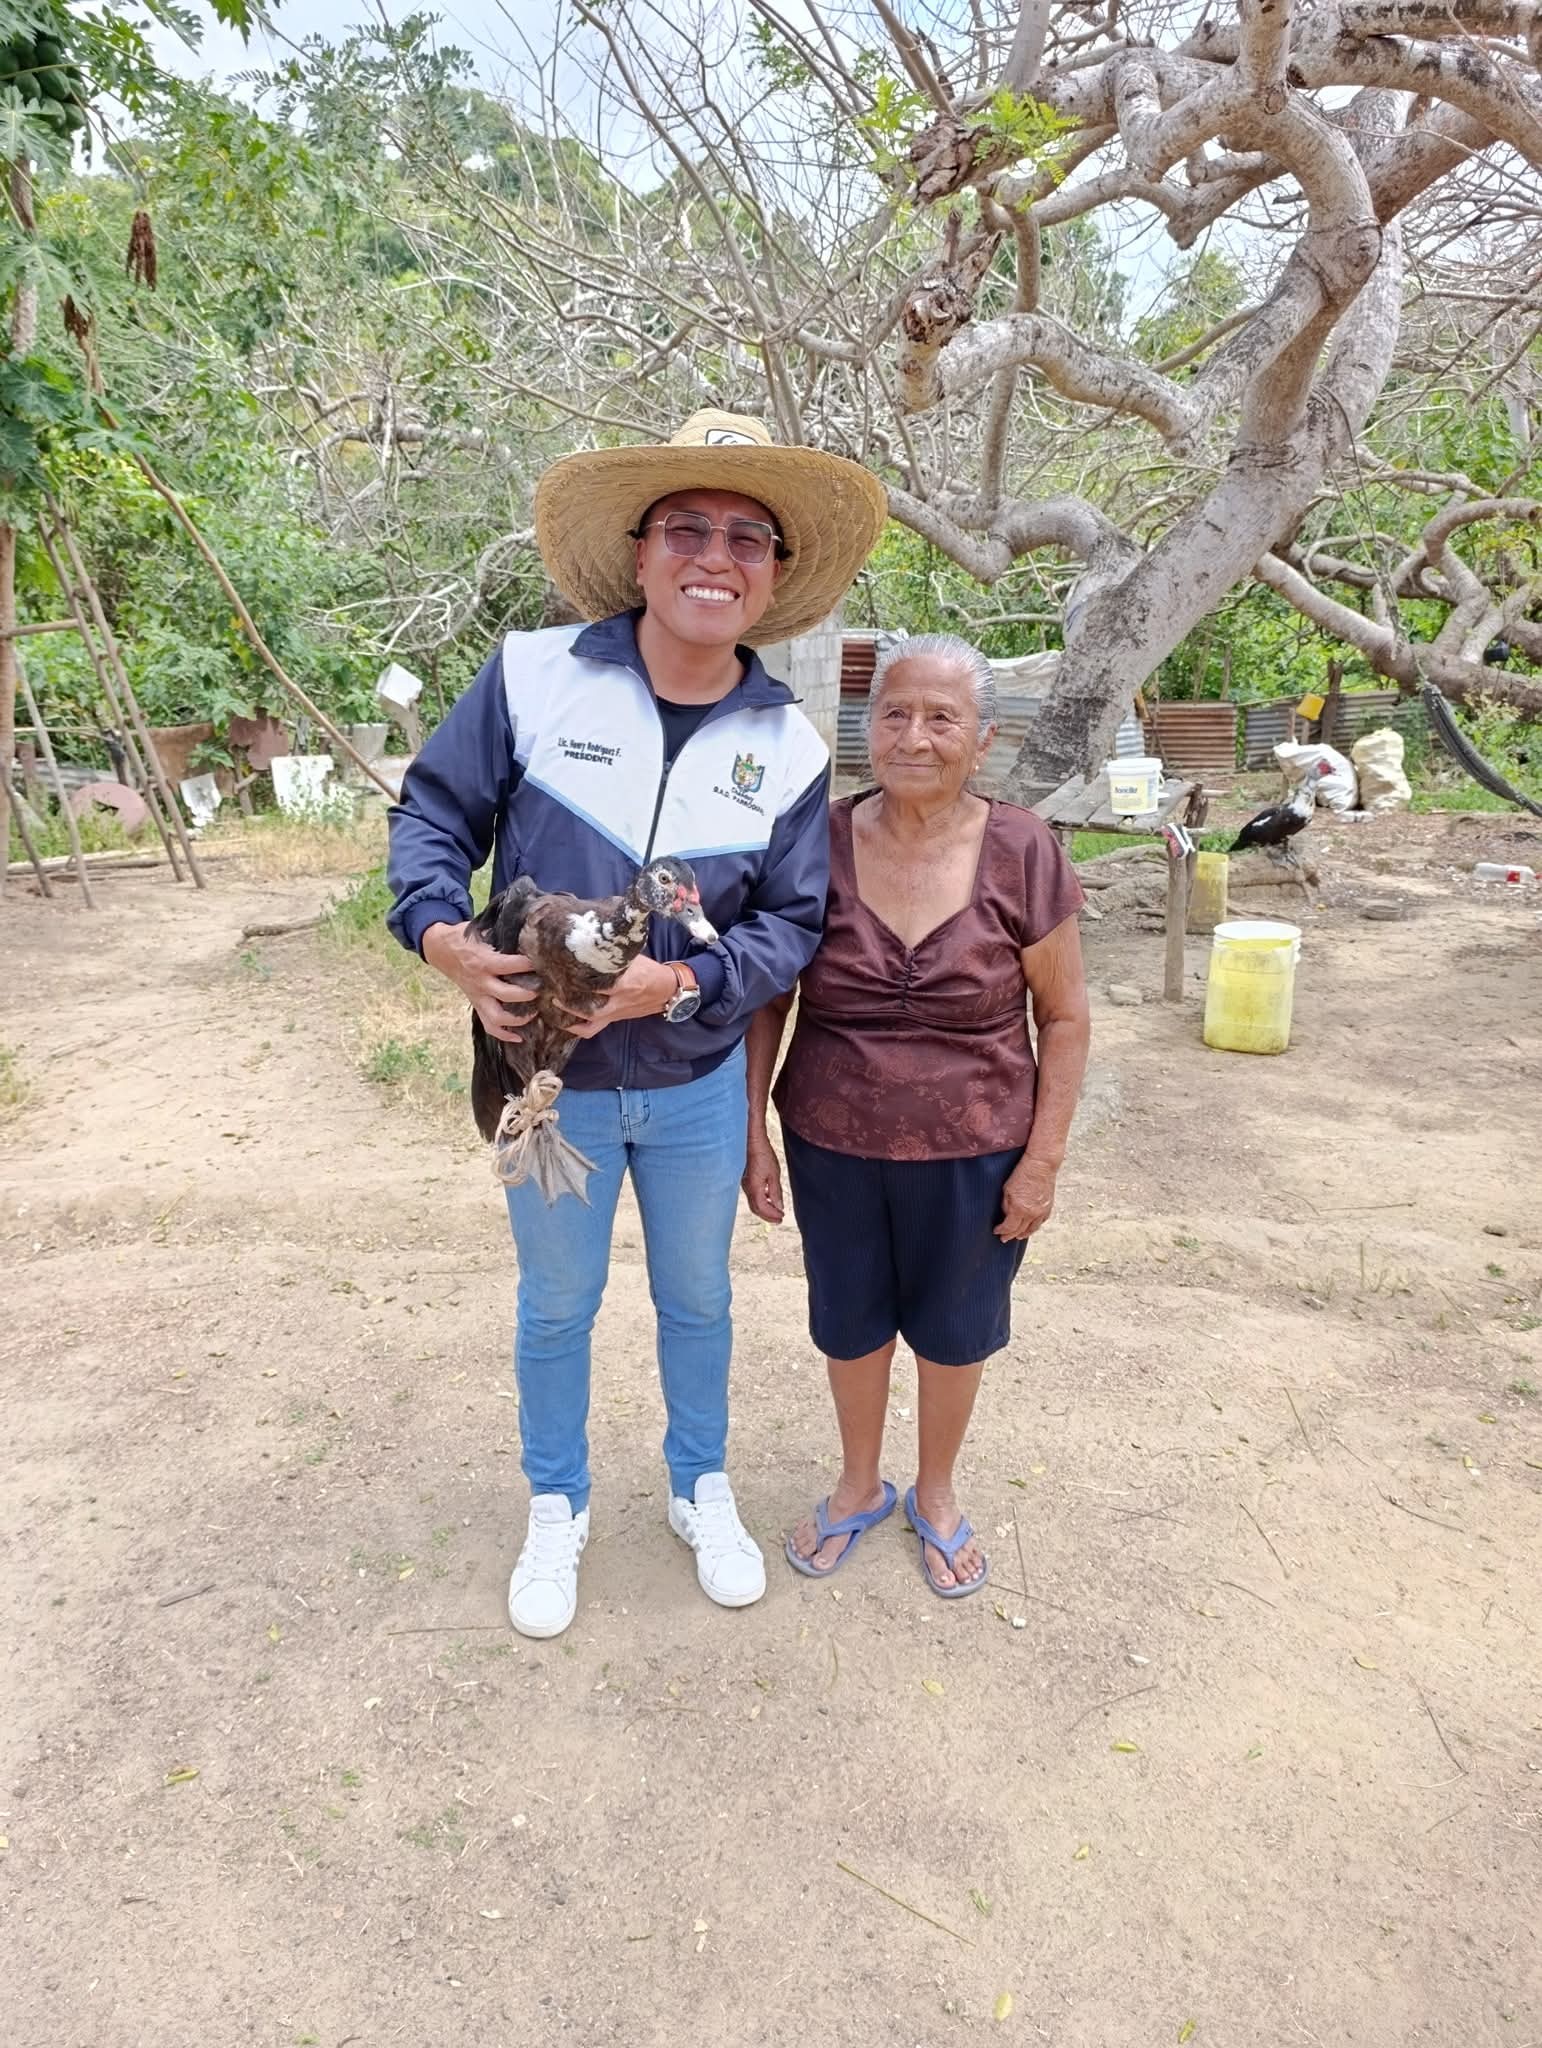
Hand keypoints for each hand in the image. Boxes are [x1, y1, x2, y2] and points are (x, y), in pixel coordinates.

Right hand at [422, 920, 536, 1044]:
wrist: (441, 950)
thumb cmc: (465, 938)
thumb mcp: (480, 930)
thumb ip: (501, 936)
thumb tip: (527, 933)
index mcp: (483, 962)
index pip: (510, 966)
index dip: (528, 965)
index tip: (542, 962)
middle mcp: (481, 982)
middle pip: (507, 995)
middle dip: (528, 994)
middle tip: (543, 989)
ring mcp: (478, 996)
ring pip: (498, 1017)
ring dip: (518, 1019)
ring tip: (535, 1013)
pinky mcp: (476, 1005)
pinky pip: (489, 1026)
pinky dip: (504, 1035)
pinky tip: (520, 1037)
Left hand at [559, 954, 676, 1038]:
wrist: (666, 990)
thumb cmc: (649, 970)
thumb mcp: (633, 958)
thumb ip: (613, 955)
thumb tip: (591, 943)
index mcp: (626, 981)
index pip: (599, 981)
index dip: (579, 977)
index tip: (562, 968)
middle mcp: (619, 999)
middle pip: (589, 1004)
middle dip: (568, 998)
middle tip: (551, 988)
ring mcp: (615, 1012)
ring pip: (589, 1019)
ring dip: (569, 1015)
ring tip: (553, 1005)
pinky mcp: (613, 1019)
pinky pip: (593, 1029)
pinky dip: (578, 1028)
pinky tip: (565, 1021)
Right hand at [741, 1129, 784, 1222]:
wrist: (751, 1141)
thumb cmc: (763, 1154)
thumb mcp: (774, 1173)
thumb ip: (775, 1192)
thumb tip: (779, 1206)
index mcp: (754, 1187)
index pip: (762, 1208)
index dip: (772, 1215)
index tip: (782, 1217)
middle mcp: (746, 1188)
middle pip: (756, 1208)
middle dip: (768, 1215)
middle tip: (779, 1218)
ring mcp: (744, 1184)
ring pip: (753, 1203)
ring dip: (765, 1208)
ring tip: (776, 1210)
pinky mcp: (745, 1180)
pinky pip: (752, 1195)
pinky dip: (761, 1200)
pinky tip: (769, 1197)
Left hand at [996, 1158, 1057, 1240]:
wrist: (1042, 1164)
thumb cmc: (1022, 1173)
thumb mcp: (1007, 1189)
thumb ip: (1006, 1205)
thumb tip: (1006, 1215)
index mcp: (1019, 1208)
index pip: (1009, 1227)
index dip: (1001, 1231)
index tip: (996, 1231)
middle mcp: (1032, 1213)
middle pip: (1020, 1231)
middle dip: (1010, 1235)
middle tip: (1004, 1238)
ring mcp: (1042, 1211)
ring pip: (1032, 1229)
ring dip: (1023, 1234)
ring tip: (1017, 1237)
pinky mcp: (1048, 1207)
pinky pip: (1041, 1222)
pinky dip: (1034, 1227)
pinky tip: (1030, 1228)